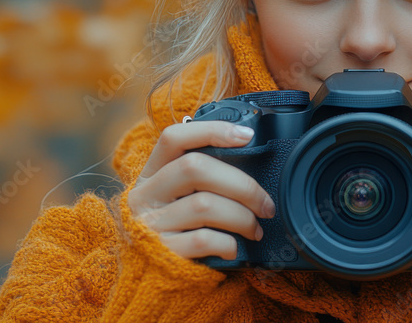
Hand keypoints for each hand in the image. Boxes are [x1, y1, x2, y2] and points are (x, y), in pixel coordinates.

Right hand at [126, 119, 275, 259]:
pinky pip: (203, 240)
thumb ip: (202, 178)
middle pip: (195, 168)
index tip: (247, 136)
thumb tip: (249, 159)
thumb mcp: (178, 198)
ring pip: (205, 205)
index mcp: (151, 174)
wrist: (148, 281)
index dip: (211, 131)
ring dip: (242, 217)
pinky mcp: (161, 253)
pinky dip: (228, 243)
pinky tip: (234, 248)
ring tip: (255, 229)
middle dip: (242, 184)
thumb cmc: (176, 229)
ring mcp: (150, 224)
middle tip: (266, 204)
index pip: (173, 138)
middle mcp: (145, 195)